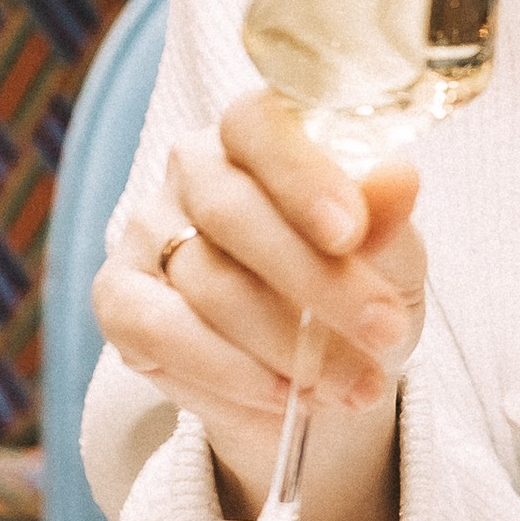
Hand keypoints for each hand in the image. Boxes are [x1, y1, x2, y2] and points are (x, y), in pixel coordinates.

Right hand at [95, 88, 422, 520]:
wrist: (318, 369)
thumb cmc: (357, 287)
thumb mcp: (390, 256)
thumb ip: (386, 219)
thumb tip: (399, 179)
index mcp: (258, 134)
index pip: (258, 125)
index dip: (301, 177)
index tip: (350, 234)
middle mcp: (191, 170)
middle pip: (233, 213)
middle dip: (316, 283)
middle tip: (383, 332)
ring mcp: (147, 231)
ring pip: (208, 283)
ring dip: (290, 345)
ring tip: (354, 385)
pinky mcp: (119, 299)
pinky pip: (164, 332)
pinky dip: (232, 371)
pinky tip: (286, 395)